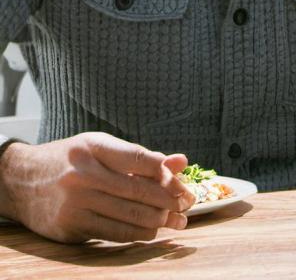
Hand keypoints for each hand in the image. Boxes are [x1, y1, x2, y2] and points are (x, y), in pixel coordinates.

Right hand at [0, 132, 195, 243]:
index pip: (138, 159)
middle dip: (168, 199)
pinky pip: (111, 232)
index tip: (184, 183)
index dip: (166, 173)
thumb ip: (140, 156)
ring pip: (126, 214)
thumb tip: (181, 162)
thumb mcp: (100, 147)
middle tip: (189, 204)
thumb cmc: (70, 160)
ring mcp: (75, 203)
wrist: (20, 182)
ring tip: (177, 221)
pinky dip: (136, 234)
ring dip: (158, 220)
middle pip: (136, 190)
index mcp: (93, 147)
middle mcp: (83, 175)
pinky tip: (152, 232)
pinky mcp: (70, 227)